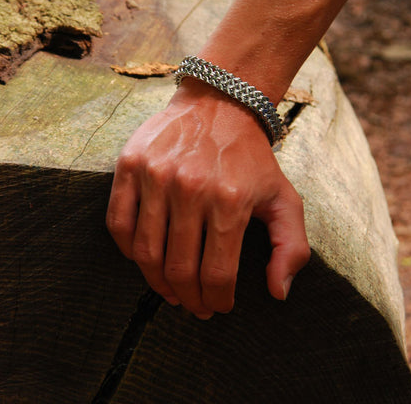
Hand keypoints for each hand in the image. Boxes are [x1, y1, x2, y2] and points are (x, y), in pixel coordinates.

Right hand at [106, 78, 310, 318]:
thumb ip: (292, 247)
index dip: (217, 300)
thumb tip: (279, 292)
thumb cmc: (252, 159)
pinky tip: (145, 258)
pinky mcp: (130, 165)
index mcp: (230, 201)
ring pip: (146, 253)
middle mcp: (190, 189)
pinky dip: (128, 250)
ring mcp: (156, 176)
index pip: (217, 274)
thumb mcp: (284, 198)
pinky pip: (118, 223)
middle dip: (188, 299)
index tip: (219, 306)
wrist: (219, 104)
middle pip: (179, 269)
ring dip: (157, 283)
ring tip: (170, 290)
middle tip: (194, 306)